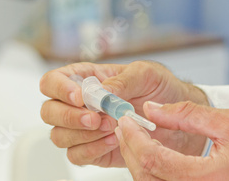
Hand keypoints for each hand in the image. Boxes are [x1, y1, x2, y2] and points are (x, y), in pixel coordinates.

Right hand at [39, 60, 208, 166]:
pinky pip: (76, 155)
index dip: (59, 88)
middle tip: (96, 119)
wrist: (179, 120)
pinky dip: (91, 150)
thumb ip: (121, 81)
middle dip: (69, 117)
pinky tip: (113, 140)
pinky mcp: (94, 150)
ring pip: (59, 135)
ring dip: (82, 135)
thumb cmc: (161, 89)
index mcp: (86, 78)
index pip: (53, 80)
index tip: (81, 97)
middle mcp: (80, 104)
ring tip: (111, 128)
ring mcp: (84, 128)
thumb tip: (100, 91)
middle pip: (49, 111)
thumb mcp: (146, 73)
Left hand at [115, 101, 228, 180]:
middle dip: (131, 149)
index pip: (153, 159)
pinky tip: (155, 154)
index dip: (134, 138)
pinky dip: (155, 172)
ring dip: (140, 161)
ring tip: (136, 136)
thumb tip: (154, 108)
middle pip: (147, 176)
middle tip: (126, 126)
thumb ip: (188, 115)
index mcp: (205, 177)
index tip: (127, 120)